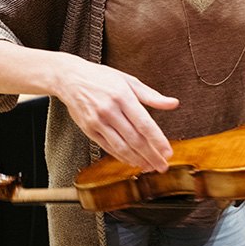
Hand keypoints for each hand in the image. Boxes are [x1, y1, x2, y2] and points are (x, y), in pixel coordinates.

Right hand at [55, 58, 178, 172]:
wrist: (71, 78)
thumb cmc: (101, 78)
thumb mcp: (129, 81)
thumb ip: (152, 95)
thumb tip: (173, 103)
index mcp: (123, 96)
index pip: (144, 124)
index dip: (157, 140)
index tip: (167, 152)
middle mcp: (110, 110)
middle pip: (134, 139)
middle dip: (151, 155)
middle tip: (162, 166)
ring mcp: (98, 121)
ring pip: (121, 146)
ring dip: (137, 160)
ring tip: (149, 167)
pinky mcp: (89, 129)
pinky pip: (108, 147)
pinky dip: (121, 156)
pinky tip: (132, 161)